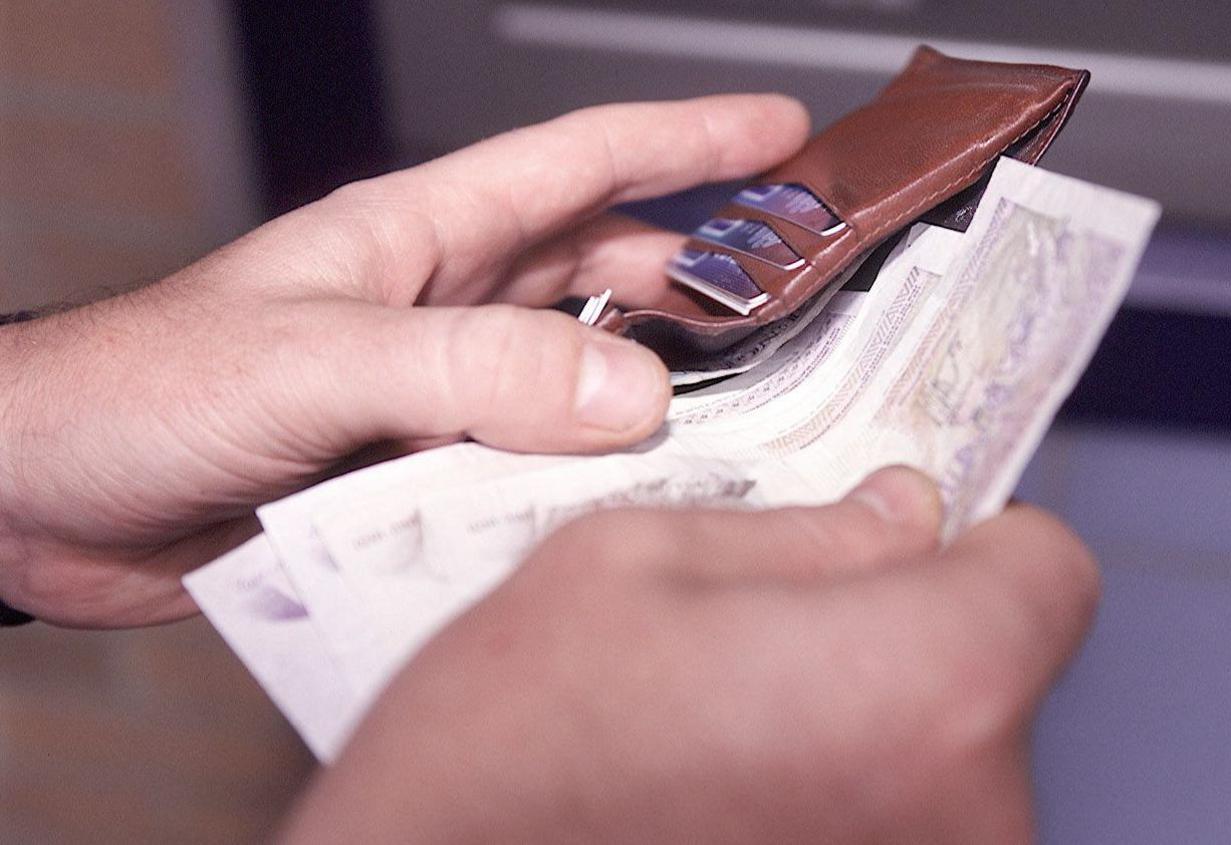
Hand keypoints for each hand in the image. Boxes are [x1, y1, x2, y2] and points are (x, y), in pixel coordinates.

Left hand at [0, 95, 809, 626]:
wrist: (39, 499)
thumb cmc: (138, 391)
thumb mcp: (315, 361)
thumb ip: (470, 370)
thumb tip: (625, 392)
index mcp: (417, 237)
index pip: (578, 163)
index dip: (686, 140)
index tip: (779, 132)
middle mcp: (438, 307)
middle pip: (599, 266)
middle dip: (699, 269)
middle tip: (790, 294)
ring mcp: (431, 392)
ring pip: (575, 372)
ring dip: (651, 385)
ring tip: (738, 409)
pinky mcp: (413, 472)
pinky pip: (530, 462)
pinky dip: (585, 479)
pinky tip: (626, 505)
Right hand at [285, 467, 1098, 842]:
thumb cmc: (499, 766)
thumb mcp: (628, 567)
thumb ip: (802, 530)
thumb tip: (902, 514)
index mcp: (927, 681)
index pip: (1051, 574)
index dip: (978, 541)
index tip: (909, 541)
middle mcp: (970, 813)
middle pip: (994, 673)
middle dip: (907, 636)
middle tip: (770, 643)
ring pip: (945, 763)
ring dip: (868, 735)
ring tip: (729, 739)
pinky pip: (902, 832)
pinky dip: (842, 808)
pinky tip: (730, 805)